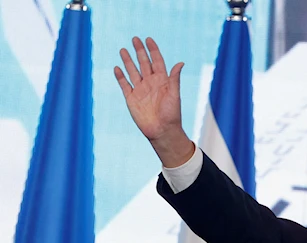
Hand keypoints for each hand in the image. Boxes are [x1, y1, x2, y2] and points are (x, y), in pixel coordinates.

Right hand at [114, 37, 193, 166]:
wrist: (162, 131)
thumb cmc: (172, 114)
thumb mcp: (174, 94)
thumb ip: (174, 79)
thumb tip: (180, 63)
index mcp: (162, 81)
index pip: (157, 61)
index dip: (153, 50)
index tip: (149, 39)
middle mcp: (151, 83)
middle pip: (144, 63)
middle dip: (139, 51)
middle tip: (135, 39)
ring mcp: (140, 90)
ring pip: (133, 72)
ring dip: (128, 61)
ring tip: (123, 49)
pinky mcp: (131, 99)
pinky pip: (124, 85)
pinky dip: (120, 77)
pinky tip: (117, 68)